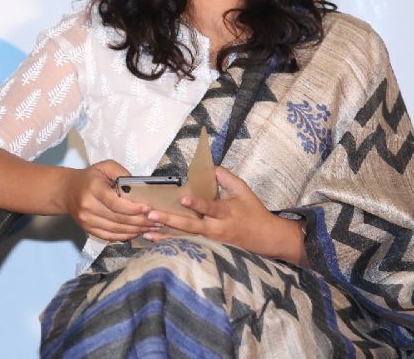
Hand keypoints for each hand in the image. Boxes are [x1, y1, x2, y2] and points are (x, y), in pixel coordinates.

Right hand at [62, 160, 161, 241]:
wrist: (67, 191)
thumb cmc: (91, 177)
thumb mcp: (105, 166)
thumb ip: (121, 172)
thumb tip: (139, 186)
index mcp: (93, 188)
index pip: (115, 202)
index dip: (133, 208)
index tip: (148, 208)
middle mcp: (88, 206)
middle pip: (118, 218)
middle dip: (140, 221)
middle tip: (157, 220)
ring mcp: (87, 220)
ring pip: (116, 230)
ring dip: (136, 230)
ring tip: (151, 227)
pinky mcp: (88, 229)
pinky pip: (110, 236)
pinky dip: (126, 236)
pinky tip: (137, 232)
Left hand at [144, 167, 306, 264]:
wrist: (266, 238)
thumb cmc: (253, 212)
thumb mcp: (243, 190)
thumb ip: (225, 177)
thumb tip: (208, 166)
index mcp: (225, 212)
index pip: (210, 207)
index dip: (197, 203)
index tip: (183, 198)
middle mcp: (216, 228)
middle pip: (191, 226)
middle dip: (170, 220)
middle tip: (151, 215)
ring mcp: (210, 241)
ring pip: (185, 238)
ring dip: (166, 235)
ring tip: (147, 231)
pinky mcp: (206, 247)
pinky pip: (186, 245)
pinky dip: (170, 243)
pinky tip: (154, 239)